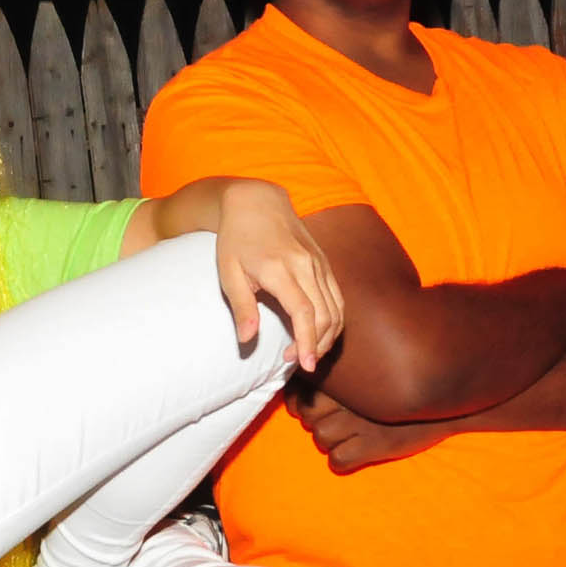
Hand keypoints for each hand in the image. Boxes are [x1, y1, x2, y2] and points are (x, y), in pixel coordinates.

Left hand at [214, 180, 343, 363]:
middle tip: (296, 362)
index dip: (307, 341)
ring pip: (336, 308)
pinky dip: (334, 319)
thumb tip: (247, 340)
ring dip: (328, 336)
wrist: (256, 202)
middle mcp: (305, 265)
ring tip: (308, 351)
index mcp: (279, 269)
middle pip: (325, 314)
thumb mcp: (228, 273)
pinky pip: (337, 297)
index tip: (304, 365)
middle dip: (317, 345)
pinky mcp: (324, 262)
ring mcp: (318, 262)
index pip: (303, 312)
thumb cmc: (236, 239)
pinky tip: (319, 332)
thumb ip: (241, 307)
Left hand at [292, 389, 459, 473]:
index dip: (301, 401)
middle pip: (308, 415)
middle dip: (316, 421)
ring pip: (320, 438)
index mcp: (347, 377)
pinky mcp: (374, 445)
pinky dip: (343, 461)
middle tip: (337, 422)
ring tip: (349, 438)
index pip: (302, 389)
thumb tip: (307, 380)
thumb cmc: (402, 387)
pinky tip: (357, 454)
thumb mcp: (371, 373)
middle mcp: (350, 396)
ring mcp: (361, 421)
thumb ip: (342, 376)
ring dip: (330, 442)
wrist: (444, 403)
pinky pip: (338, 461)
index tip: (314, 406)